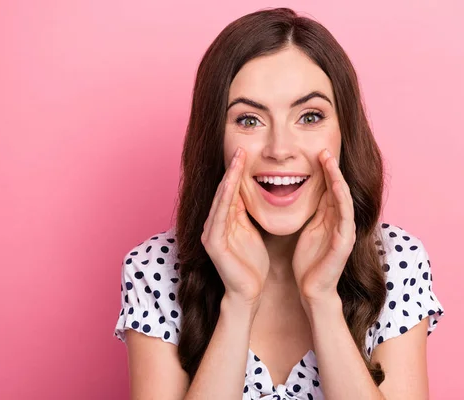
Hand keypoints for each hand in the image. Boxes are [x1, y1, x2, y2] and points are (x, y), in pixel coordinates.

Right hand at [201, 147, 269, 305]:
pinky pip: (219, 216)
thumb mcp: (252, 231)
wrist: (249, 292)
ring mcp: (210, 233)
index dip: (237, 172)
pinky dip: (225, 199)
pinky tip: (231, 186)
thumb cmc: (252, 263)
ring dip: (228, 179)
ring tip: (236, 160)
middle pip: (223, 191)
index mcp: (224, 220)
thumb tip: (251, 190)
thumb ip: (247, 213)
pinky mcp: (212, 243)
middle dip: (232, 170)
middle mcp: (213, 224)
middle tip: (240, 149)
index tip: (246, 152)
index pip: (231, 191)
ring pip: (220, 200)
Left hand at [292, 149, 355, 303]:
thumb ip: (312, 212)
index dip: (325, 170)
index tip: (316, 152)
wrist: (312, 290)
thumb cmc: (309, 262)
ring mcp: (345, 231)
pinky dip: (341, 200)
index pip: (330, 188)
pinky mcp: (344, 243)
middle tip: (324, 149)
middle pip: (338, 188)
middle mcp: (341, 221)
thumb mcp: (308, 229)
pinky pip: (344, 217)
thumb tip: (304, 191)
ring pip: (343, 198)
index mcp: (331, 218)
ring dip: (337, 179)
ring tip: (330, 161)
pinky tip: (337, 187)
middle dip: (332, 168)